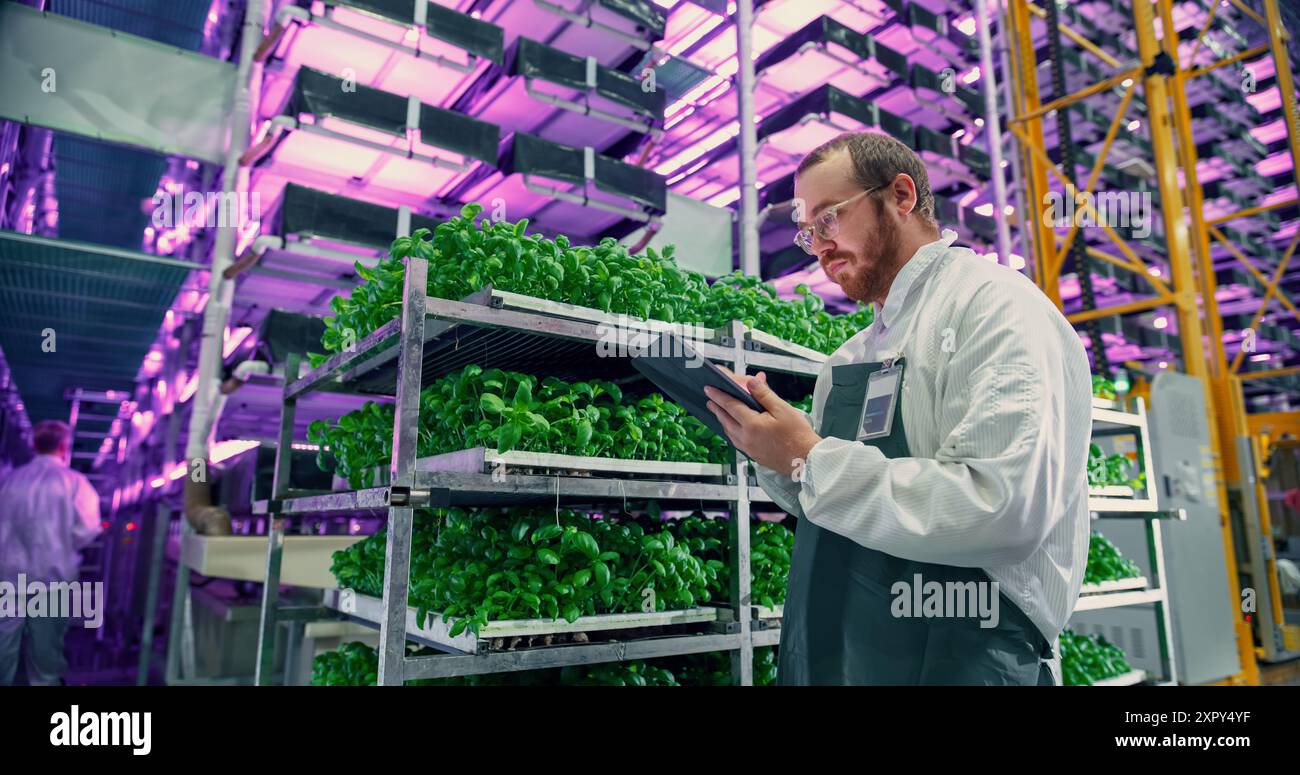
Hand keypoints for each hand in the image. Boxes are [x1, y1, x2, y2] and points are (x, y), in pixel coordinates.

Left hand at [705, 368, 821, 476]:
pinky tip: (734, 428)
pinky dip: (731, 431)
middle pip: (726, 419)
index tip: (709, 388)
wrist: (806, 460)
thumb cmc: (798, 435)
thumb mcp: (782, 409)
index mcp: (752, 424)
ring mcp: (748, 448)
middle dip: (717, 407)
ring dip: (723, 420)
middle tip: (710, 399)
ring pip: (729, 431)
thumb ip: (764, 395)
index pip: (730, 405)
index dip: (718, 395)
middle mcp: (746, 438)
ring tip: (720, 411)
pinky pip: (736, 440)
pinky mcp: (753, 455)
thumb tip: (751, 382)